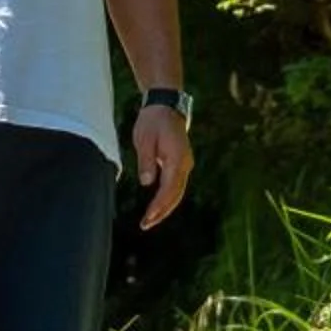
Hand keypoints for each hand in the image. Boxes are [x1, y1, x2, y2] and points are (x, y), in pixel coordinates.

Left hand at [131, 102, 192, 229]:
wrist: (166, 106)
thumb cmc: (153, 121)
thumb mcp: (144, 139)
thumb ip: (146, 160)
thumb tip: (147, 182)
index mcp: (177, 158)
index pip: (169, 188)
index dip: (158, 205)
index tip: (148, 217)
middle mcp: (185, 164)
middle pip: (176, 195)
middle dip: (162, 212)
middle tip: (145, 224)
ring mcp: (185, 164)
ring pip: (177, 192)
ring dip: (165, 208)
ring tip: (149, 221)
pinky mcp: (180, 164)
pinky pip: (176, 186)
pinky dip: (167, 199)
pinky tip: (156, 208)